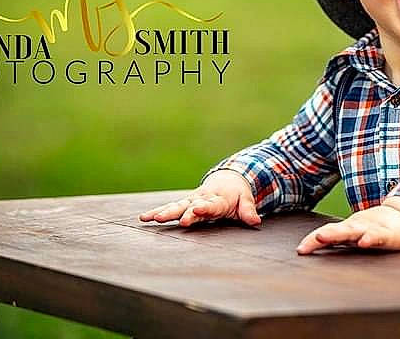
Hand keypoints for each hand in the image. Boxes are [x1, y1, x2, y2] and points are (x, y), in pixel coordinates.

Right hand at [138, 170, 261, 227]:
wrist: (227, 179)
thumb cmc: (236, 194)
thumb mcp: (245, 200)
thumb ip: (248, 211)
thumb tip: (255, 221)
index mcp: (218, 199)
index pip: (211, 205)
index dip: (204, 208)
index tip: (196, 210)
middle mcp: (202, 199)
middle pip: (189, 205)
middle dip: (180, 212)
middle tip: (169, 218)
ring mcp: (191, 200)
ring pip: (176, 206)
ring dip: (164, 212)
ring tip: (151, 218)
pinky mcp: (184, 202)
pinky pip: (170, 207)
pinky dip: (157, 212)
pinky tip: (144, 218)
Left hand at [295, 205, 399, 253]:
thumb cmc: (374, 229)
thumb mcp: (354, 235)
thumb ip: (336, 240)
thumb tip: (312, 246)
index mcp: (348, 229)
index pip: (327, 233)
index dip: (313, 240)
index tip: (300, 250)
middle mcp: (357, 227)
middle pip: (337, 230)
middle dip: (324, 234)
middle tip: (312, 239)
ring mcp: (371, 229)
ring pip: (353, 231)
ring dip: (338, 233)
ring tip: (323, 236)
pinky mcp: (387, 235)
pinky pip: (377, 236)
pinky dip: (370, 238)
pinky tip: (364, 242)